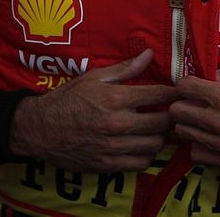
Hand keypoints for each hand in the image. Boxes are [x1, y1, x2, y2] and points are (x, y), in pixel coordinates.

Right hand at [8, 49, 177, 171]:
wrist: (40, 129)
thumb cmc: (67, 99)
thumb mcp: (93, 77)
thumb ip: (124, 69)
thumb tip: (149, 55)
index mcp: (115, 98)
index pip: (160, 95)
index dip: (175, 94)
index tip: (180, 94)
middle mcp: (118, 123)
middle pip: (164, 123)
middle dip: (171, 116)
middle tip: (170, 112)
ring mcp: (114, 146)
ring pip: (156, 145)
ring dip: (161, 136)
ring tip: (156, 128)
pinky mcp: (108, 164)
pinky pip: (141, 163)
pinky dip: (147, 154)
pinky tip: (142, 144)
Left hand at [169, 76, 219, 174]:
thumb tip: (209, 78)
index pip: (184, 86)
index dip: (185, 85)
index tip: (190, 87)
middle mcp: (217, 120)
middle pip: (176, 111)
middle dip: (181, 105)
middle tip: (191, 106)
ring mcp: (219, 144)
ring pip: (182, 133)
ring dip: (188, 127)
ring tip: (199, 124)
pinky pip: (196, 154)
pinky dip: (198, 148)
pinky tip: (208, 142)